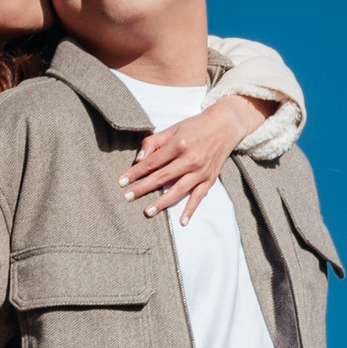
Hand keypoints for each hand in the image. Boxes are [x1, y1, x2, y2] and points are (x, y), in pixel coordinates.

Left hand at [121, 94, 275, 223]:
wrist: (225, 126)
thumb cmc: (195, 126)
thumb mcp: (173, 128)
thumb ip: (154, 142)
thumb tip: (140, 159)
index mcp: (179, 144)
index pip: (152, 162)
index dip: (135, 172)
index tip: (121, 181)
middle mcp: (190, 159)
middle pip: (162, 177)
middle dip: (143, 188)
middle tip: (127, 197)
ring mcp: (201, 171)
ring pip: (178, 190)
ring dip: (162, 202)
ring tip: (147, 211)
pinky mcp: (210, 179)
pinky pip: (198, 197)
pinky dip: (190, 210)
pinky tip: (182, 221)